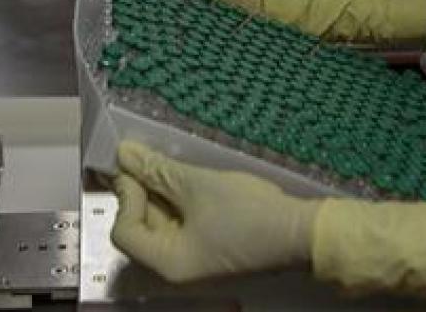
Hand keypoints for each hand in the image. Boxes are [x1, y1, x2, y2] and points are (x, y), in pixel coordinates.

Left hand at [112, 141, 319, 283]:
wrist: (303, 233)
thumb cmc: (248, 213)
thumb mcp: (197, 186)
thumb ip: (157, 171)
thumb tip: (123, 154)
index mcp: (167, 264)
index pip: (124, 230)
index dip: (127, 195)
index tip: (137, 164)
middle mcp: (175, 271)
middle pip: (141, 229)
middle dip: (143, 192)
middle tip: (149, 158)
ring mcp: (194, 262)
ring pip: (162, 226)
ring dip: (161, 195)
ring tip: (168, 164)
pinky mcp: (210, 250)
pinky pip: (182, 226)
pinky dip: (179, 203)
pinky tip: (187, 180)